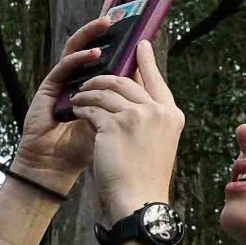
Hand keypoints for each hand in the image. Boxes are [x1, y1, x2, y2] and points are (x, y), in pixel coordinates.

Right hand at [12, 0, 119, 192]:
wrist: (57, 165)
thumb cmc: (86, 144)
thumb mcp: (116, 118)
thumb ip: (129, 96)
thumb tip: (150, 73)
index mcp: (98, 80)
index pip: (112, 49)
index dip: (121, 31)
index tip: (136, 10)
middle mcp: (80, 75)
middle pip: (94, 41)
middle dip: (105, 19)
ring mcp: (64, 79)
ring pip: (78, 47)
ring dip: (93, 32)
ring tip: (109, 20)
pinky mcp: (49, 87)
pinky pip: (65, 67)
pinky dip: (79, 59)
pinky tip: (93, 54)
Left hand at [76, 41, 185, 220]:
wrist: (138, 200)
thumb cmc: (144, 176)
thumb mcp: (156, 142)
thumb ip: (149, 118)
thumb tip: (128, 97)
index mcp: (171, 114)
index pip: (157, 80)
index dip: (147, 60)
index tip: (141, 44)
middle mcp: (157, 111)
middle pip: (126, 81)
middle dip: (103, 78)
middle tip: (90, 80)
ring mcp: (137, 116)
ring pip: (105, 92)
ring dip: (87, 93)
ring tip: (77, 98)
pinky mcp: (114, 125)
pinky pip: (92, 108)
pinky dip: (80, 108)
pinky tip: (74, 111)